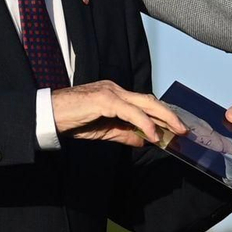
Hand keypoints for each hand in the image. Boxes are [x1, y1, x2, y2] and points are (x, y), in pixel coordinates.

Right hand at [51, 80, 187, 147]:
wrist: (47, 116)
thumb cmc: (72, 122)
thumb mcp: (103, 131)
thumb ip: (124, 134)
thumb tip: (144, 141)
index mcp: (115, 94)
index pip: (144, 103)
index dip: (162, 115)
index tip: (175, 128)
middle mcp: (115, 89)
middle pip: (149, 100)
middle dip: (169, 115)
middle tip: (184, 129)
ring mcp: (110, 92)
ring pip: (144, 103)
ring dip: (163, 118)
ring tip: (176, 131)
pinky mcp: (104, 99)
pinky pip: (130, 112)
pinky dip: (144, 123)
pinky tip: (153, 134)